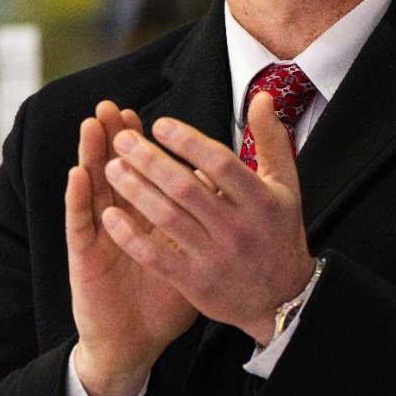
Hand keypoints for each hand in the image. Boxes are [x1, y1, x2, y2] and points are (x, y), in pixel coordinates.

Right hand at [65, 101, 199, 395]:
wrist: (136, 344)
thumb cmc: (164, 301)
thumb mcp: (191, 257)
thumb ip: (205, 224)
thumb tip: (224, 191)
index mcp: (144, 218)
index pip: (142, 173)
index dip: (143, 145)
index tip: (147, 116)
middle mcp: (118, 221)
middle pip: (113, 170)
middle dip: (114, 138)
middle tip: (113, 106)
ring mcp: (98, 237)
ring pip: (92, 188)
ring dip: (90, 155)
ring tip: (92, 124)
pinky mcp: (84, 258)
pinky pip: (79, 225)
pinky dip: (77, 199)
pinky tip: (77, 174)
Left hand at [101, 91, 314, 346]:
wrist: (282, 298)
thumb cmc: (279, 233)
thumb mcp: (286, 186)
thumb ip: (271, 140)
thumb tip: (261, 97)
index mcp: (260, 200)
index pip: (220, 163)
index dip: (188, 141)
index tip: (159, 123)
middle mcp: (238, 228)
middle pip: (186, 187)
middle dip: (149, 160)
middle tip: (121, 140)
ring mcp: (216, 257)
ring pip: (167, 218)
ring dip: (135, 191)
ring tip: (110, 168)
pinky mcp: (196, 283)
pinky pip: (156, 256)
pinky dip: (131, 236)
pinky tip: (109, 216)